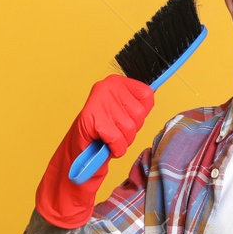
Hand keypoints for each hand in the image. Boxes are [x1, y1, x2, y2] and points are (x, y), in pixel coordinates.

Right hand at [34, 74, 154, 228]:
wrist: (80, 151)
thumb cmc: (105, 132)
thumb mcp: (125, 113)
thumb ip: (138, 105)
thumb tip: (152, 97)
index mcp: (117, 82)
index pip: (147, 95)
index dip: (140, 115)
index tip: (126, 119)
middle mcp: (108, 86)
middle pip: (139, 114)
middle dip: (131, 130)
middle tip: (115, 132)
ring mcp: (99, 100)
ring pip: (129, 128)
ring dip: (122, 141)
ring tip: (110, 139)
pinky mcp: (91, 117)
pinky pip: (117, 139)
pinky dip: (114, 148)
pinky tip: (105, 145)